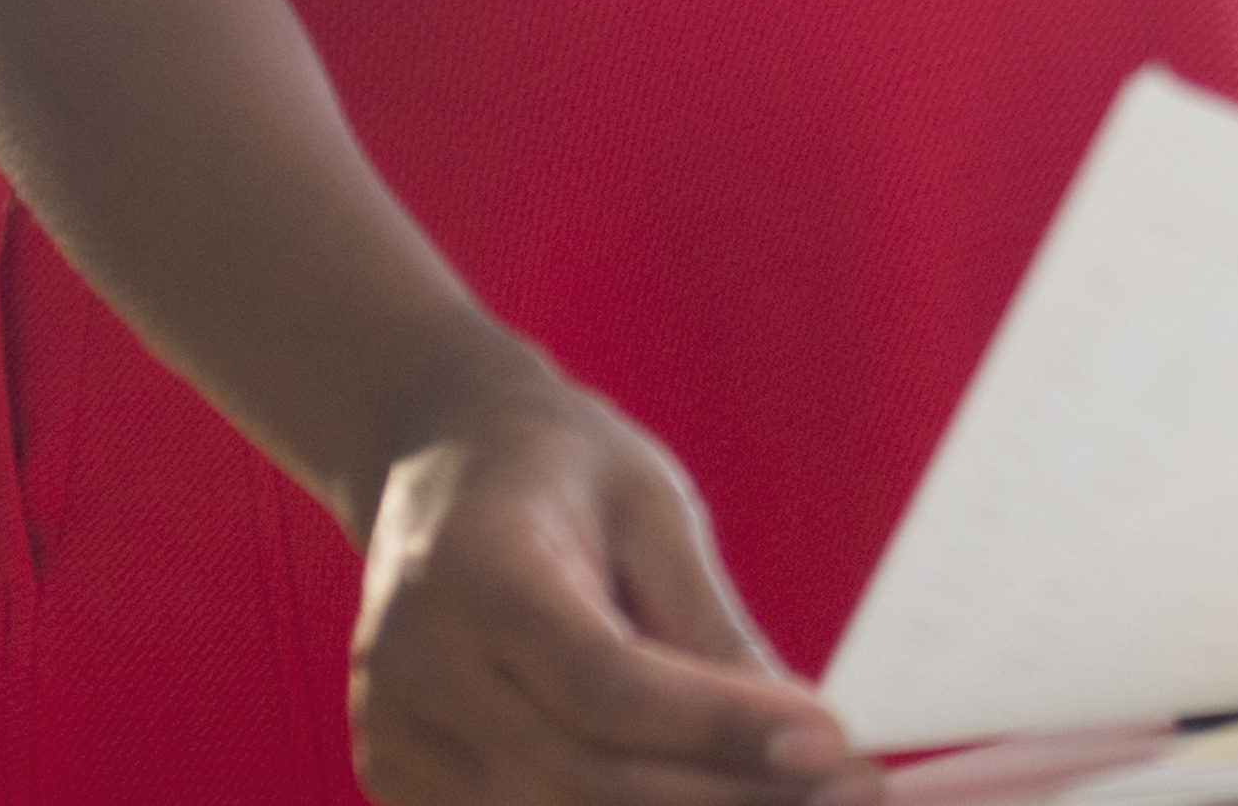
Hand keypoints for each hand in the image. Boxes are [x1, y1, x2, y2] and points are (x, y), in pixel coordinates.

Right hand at [349, 362, 879, 805]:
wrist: (441, 465)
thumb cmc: (561, 472)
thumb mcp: (649, 506)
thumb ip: (708, 624)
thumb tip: (798, 735)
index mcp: (474, 574)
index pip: (604, 683)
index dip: (719, 726)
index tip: (829, 743)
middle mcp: (412, 670)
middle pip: (584, 777)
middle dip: (726, 794)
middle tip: (845, 791)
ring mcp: (392, 741)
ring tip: (795, 800)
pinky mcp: (400, 785)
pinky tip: (706, 797)